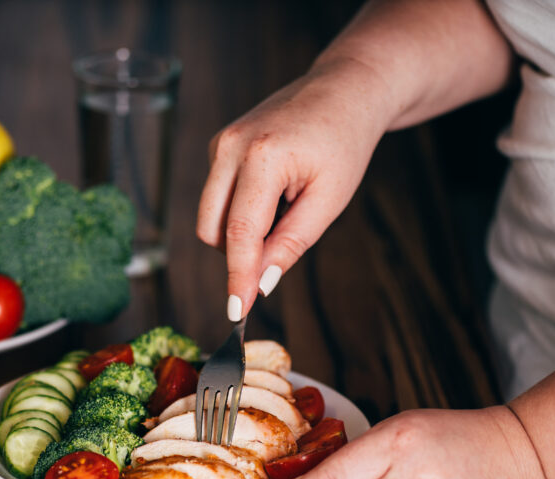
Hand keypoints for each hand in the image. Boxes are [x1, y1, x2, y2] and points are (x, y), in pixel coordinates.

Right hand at [196, 58, 387, 319]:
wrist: (343, 89)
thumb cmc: (344, 141)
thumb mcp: (329, 200)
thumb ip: (291, 243)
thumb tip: (260, 283)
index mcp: (263, 157)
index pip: (240, 233)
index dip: (237, 278)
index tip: (236, 314)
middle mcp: (229, 147)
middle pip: (212, 230)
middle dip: (239, 254)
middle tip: (281, 252)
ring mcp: (219, 143)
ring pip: (210, 217)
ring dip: (242, 232)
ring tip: (286, 209)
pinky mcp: (218, 146)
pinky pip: (217, 198)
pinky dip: (242, 210)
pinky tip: (275, 193)